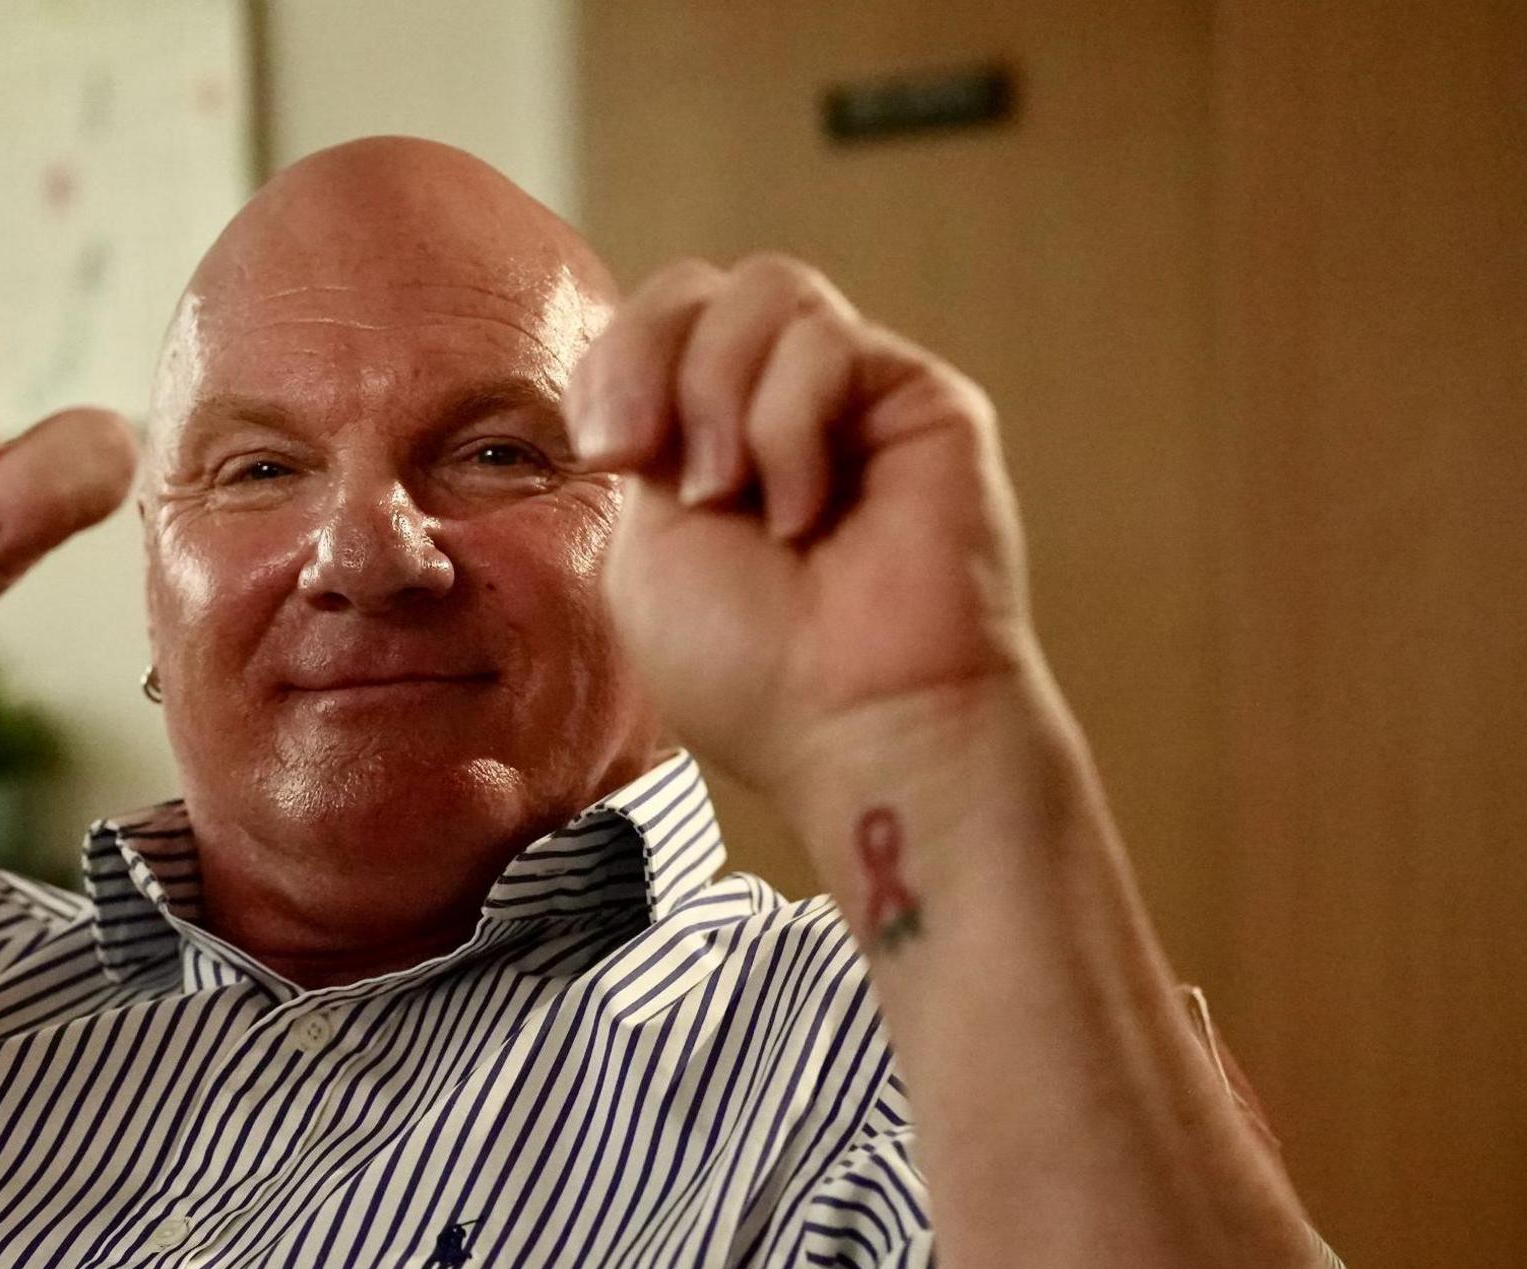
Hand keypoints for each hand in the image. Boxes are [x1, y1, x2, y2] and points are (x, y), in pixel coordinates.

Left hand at [568, 254, 1038, 800]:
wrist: (853, 726)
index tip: (604, 453)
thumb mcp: (644, 548)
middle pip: (698, 284)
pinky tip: (802, 513)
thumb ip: (643, 440)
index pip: (648, 323)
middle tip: (642, 454)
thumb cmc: (753, 669)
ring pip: (766, 288)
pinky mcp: (922, 397)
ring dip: (717, 393)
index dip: (610, 361)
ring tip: (730, 495)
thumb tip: (647, 375)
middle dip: (647, 356)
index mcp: (705, 436)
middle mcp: (781, 403)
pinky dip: (787, 428)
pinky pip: (825, 342)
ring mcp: (854, 395)